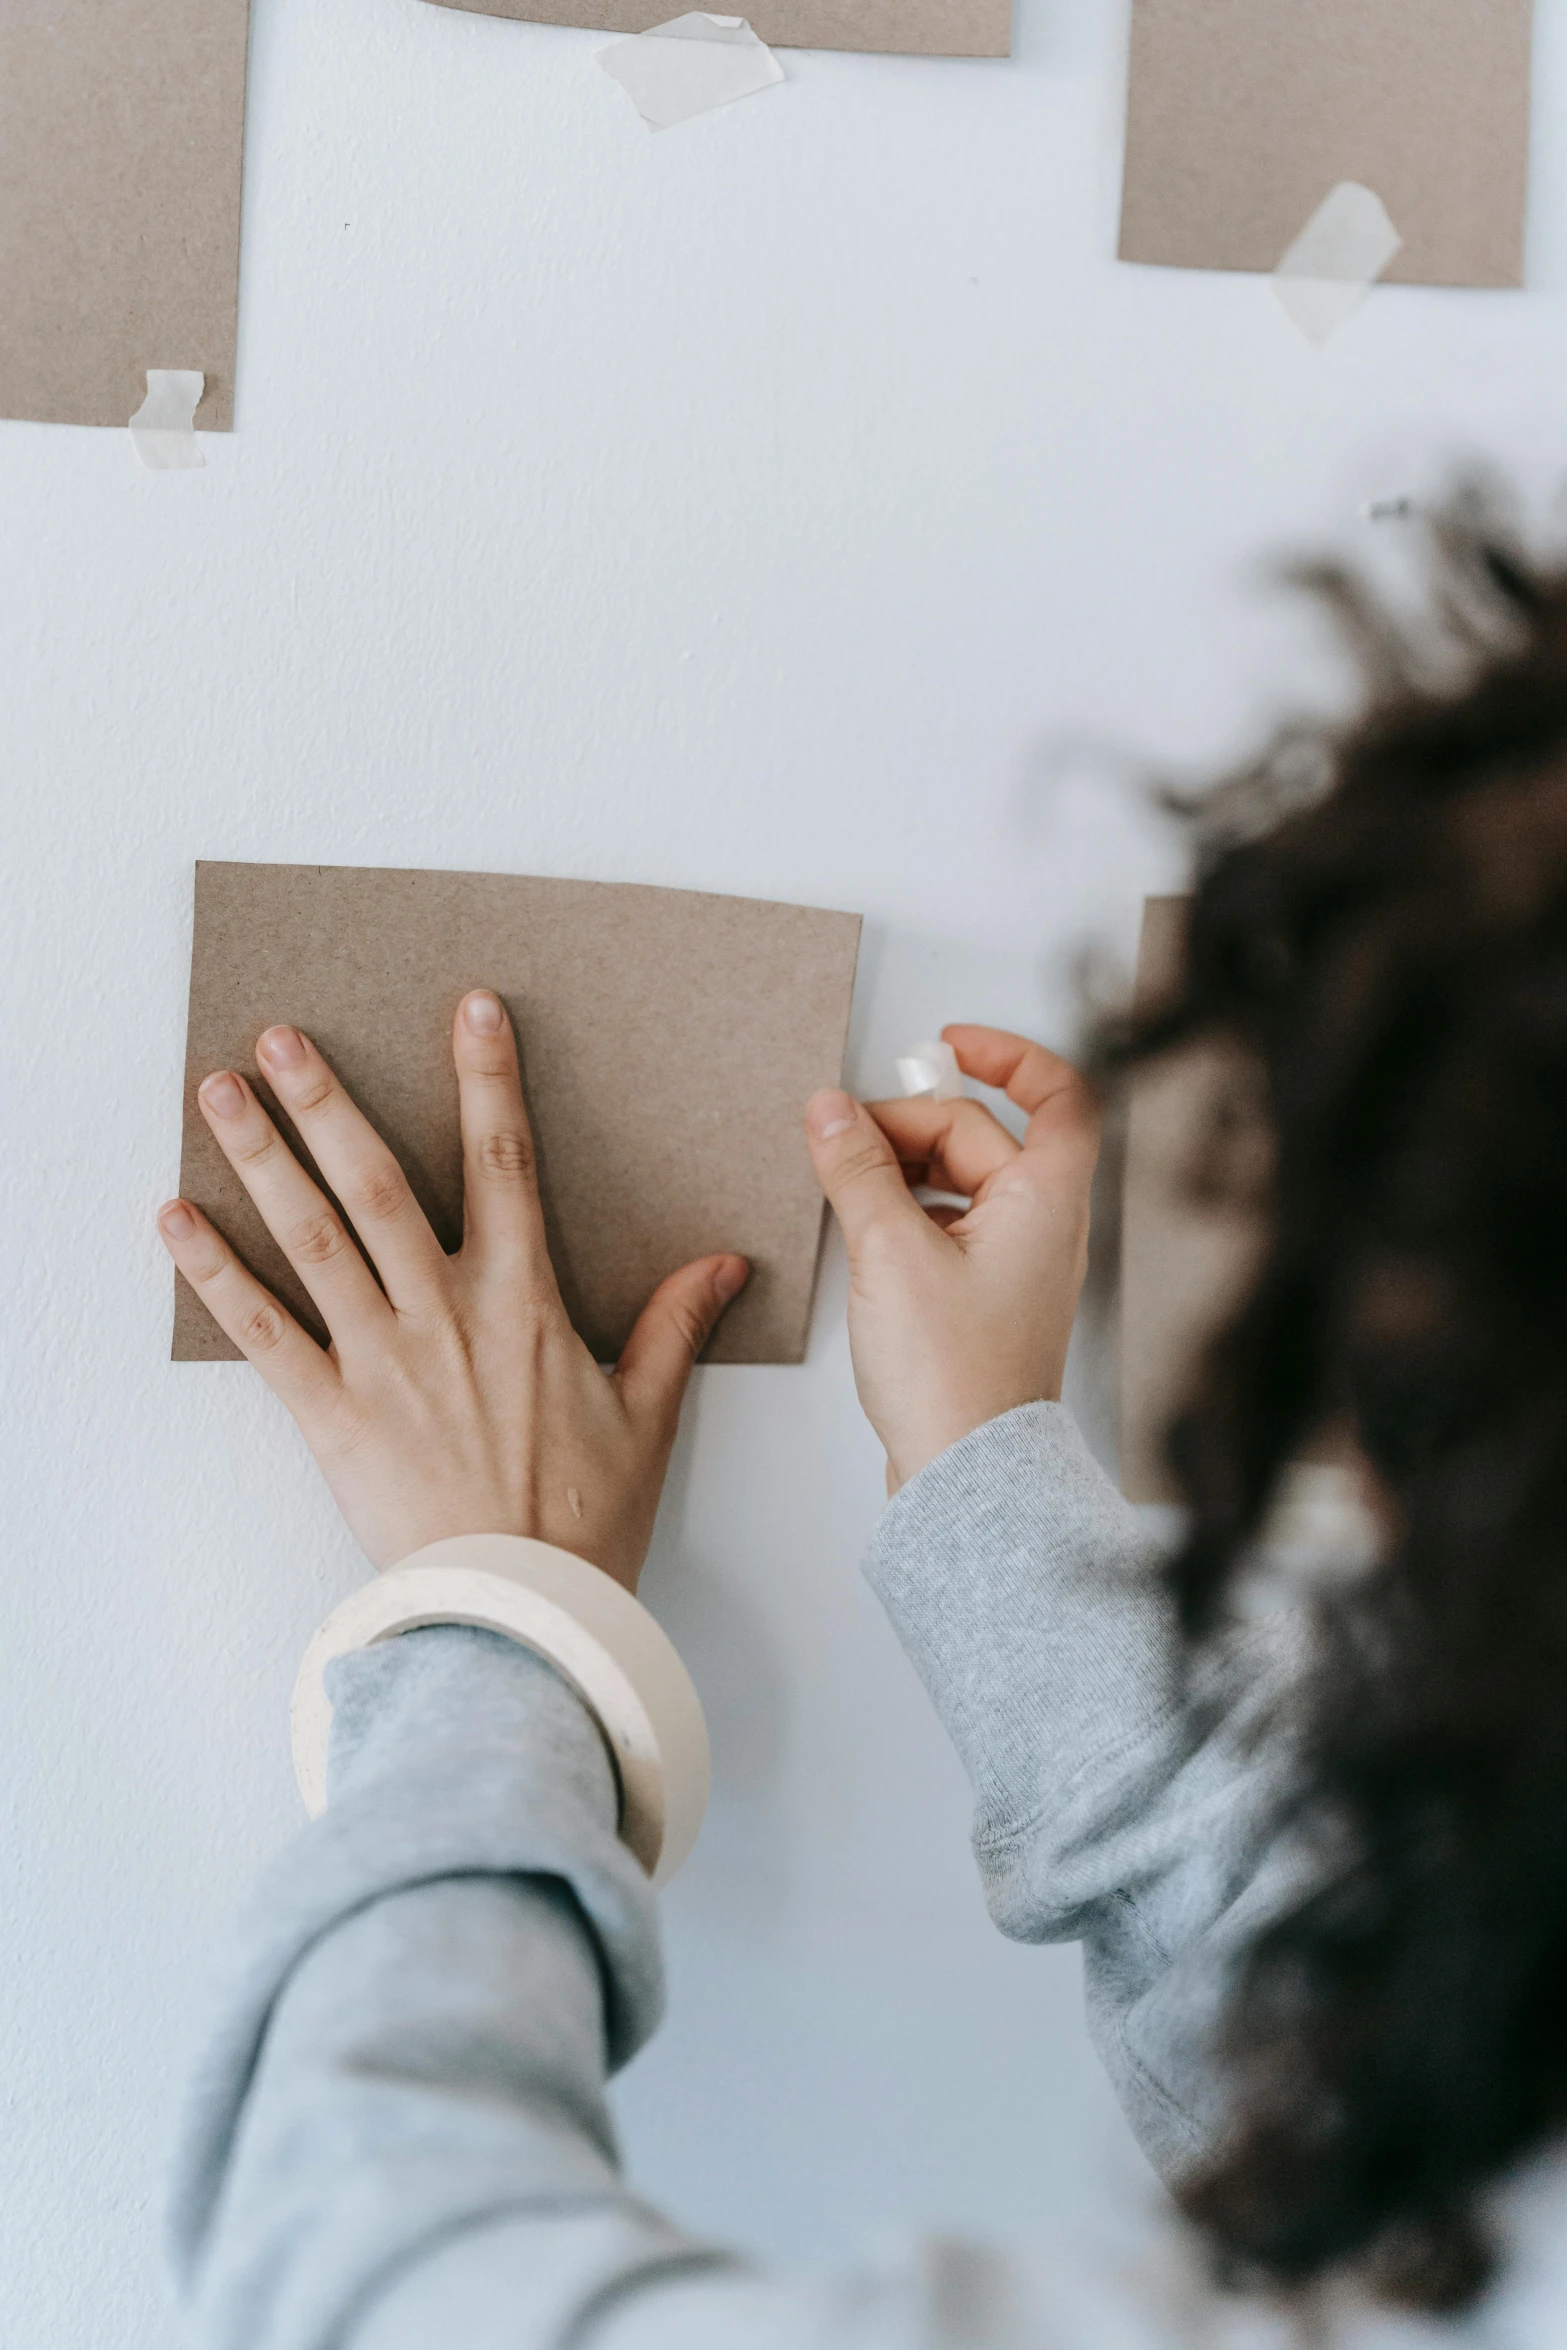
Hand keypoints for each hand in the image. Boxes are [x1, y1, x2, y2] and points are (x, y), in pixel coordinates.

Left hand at [157, 991, 748, 1590]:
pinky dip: (214, 1274)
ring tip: (217, 1093)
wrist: (522, 1608)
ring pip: (312, 1236)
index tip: (470, 1006)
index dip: (487, 1076)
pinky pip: (261, 1331)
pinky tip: (175, 1219)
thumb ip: (673, 1325)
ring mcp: (379, 1358)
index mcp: (523, 1300)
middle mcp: (443, 1311)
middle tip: (283, 1033)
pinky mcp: (330, 1413)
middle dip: (325, 1100)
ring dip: (261, 1158)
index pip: (505, 1160)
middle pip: (375, 1181)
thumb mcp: (646, 1412)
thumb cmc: (583, 1519)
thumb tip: (723, 1265)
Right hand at [805, 1026, 1099, 1492]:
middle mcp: (1044, 1227)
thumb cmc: (954, 1380)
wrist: (965, 1475)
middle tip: (845, 1138)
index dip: (1007, 1056)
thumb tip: (831, 1110)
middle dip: (911, 1124)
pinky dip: (906, 1212)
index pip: (1058, 1095)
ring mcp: (1017, 1263)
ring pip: (961, 1181)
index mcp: (1046, 1201)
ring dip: (903, 1169)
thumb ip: (858, 1170)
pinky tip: (863, 1229)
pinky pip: (949, 1226)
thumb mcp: (891, 1252)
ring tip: (844, 1184)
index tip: (947, 1047)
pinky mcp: (985, 1297)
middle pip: (983, 1136)